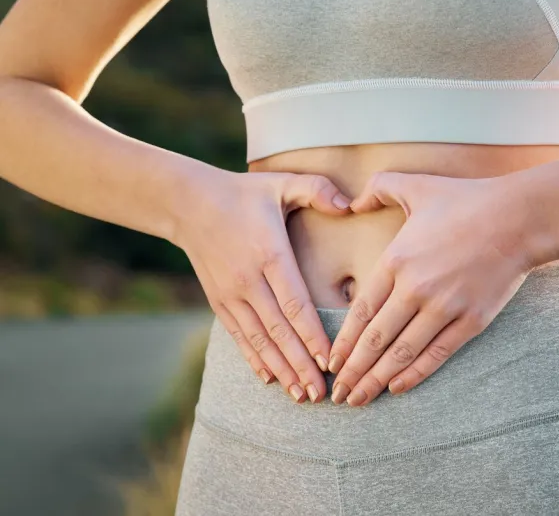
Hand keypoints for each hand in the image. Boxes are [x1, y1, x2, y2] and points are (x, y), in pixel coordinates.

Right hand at [172, 165, 351, 403]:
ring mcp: (231, 294)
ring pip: (259, 340)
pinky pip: (239, 337)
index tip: (329, 359)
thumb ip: (318, 190)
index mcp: (269, 253)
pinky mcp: (219, 302)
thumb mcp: (281, 183)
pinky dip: (255, 360)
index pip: (295, 302)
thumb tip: (349, 204)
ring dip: (281, 370)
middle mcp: (248, 279)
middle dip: (301, 364)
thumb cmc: (244, 194)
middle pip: (279, 330)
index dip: (312, 334)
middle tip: (322, 393)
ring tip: (301, 396)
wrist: (187, 203)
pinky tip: (269, 379)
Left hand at [328, 172, 532, 405]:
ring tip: (358, 399)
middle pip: (375, 340)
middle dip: (353, 371)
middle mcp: (415, 289)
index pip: (360, 312)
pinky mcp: (471, 321)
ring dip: (376, 380)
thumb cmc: (466, 200)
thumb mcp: (416, 185)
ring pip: (401, 353)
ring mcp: (444, 308)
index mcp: (396, 260)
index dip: (343, 342)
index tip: (330, 362)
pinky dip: (414, 374)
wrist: (519, 218)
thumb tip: (351, 202)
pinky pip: (436, 354)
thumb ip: (378, 188)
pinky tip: (397, 388)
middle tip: (337, 394)